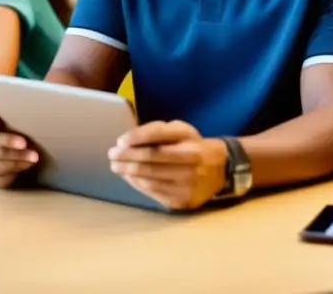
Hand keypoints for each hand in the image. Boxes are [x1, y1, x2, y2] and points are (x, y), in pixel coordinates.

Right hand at [0, 107, 38, 188]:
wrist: (31, 144)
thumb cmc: (26, 123)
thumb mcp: (25, 112)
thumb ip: (24, 105)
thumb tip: (37, 97)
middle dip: (7, 143)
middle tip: (25, 143)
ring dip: (15, 160)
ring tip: (33, 157)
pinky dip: (12, 173)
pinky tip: (26, 167)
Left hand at [107, 121, 227, 210]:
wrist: (220, 170)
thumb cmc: (194, 145)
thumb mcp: (182, 130)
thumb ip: (158, 131)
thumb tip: (128, 140)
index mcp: (191, 148)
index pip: (156, 144)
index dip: (135, 142)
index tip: (119, 142)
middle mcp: (190, 169)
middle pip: (150, 163)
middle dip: (126, 159)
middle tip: (112, 155)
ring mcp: (187, 188)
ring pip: (149, 180)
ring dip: (128, 173)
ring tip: (116, 166)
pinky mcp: (182, 202)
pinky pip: (153, 193)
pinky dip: (137, 184)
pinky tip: (130, 177)